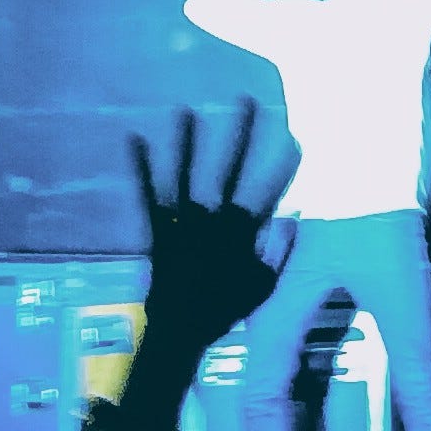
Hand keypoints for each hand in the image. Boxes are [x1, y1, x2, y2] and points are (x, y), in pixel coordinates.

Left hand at [128, 101, 285, 361]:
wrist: (181, 330)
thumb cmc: (224, 309)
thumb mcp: (263, 285)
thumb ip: (279, 250)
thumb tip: (294, 215)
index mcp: (240, 233)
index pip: (267, 191)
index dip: (283, 165)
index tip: (296, 139)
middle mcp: (211, 220)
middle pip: (228, 168)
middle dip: (240, 133)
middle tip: (247, 99)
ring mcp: (182, 223)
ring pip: (185, 174)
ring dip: (185, 142)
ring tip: (185, 109)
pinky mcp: (157, 229)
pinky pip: (146, 195)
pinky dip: (140, 168)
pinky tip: (134, 139)